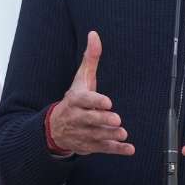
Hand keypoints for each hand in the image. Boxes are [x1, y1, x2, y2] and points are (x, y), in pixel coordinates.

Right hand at [48, 31, 133, 155]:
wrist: (55, 128)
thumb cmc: (74, 99)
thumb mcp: (80, 79)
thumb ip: (90, 58)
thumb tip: (95, 34)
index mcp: (75, 100)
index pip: (83, 100)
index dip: (94, 101)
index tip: (107, 102)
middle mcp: (77, 118)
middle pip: (89, 120)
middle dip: (102, 120)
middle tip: (117, 120)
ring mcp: (82, 133)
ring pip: (96, 136)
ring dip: (110, 136)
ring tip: (123, 134)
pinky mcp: (89, 146)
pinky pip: (103, 149)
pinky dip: (116, 150)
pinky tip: (129, 149)